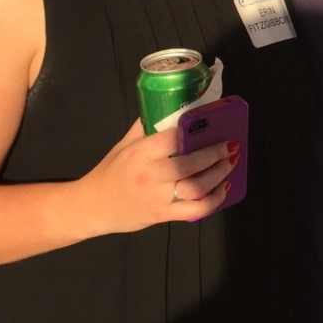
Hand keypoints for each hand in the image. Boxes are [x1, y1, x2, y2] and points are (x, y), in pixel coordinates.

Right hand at [76, 120, 236, 235]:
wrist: (92, 207)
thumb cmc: (110, 173)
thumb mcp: (124, 145)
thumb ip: (145, 127)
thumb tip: (167, 107)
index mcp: (139, 153)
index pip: (172, 138)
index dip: (195, 131)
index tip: (214, 125)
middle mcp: (150, 175)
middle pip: (189, 164)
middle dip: (215, 154)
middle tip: (231, 145)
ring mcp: (157, 197)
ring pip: (196, 187)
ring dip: (219, 175)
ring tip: (231, 163)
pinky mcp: (163, 215)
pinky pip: (195, 210)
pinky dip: (214, 200)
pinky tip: (224, 189)